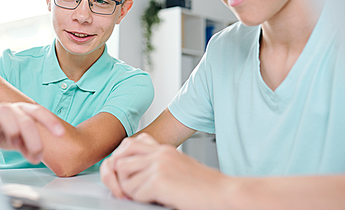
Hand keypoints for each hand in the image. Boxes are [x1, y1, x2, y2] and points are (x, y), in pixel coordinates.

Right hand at [0, 102, 64, 163]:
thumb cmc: (1, 130)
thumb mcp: (18, 139)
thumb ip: (28, 146)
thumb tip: (37, 157)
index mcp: (23, 111)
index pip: (39, 112)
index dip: (50, 121)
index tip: (60, 133)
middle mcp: (11, 109)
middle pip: (25, 119)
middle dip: (34, 139)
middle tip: (36, 155)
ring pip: (5, 112)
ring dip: (13, 130)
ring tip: (15, 143)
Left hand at [101, 133, 231, 209]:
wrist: (224, 194)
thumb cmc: (205, 187)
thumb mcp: (178, 168)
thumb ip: (159, 165)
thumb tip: (134, 175)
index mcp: (164, 149)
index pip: (129, 143)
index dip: (122, 159)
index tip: (126, 175)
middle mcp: (159, 153)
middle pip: (120, 157)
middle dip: (120, 176)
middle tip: (129, 191)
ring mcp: (159, 165)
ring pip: (123, 176)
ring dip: (129, 190)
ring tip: (145, 196)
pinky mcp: (159, 180)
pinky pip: (133, 192)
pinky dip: (140, 200)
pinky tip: (156, 200)